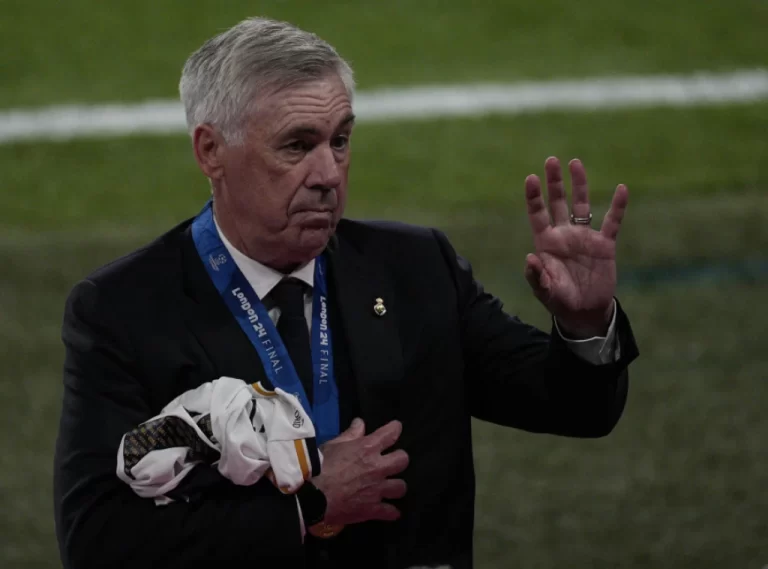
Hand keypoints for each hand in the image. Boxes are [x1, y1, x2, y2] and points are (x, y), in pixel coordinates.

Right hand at [311, 418, 408, 526]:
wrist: (313, 495)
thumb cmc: (320, 465)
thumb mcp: (334, 444)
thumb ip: (350, 434)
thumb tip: (360, 423)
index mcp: (368, 448)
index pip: (391, 433)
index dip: (395, 428)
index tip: (395, 428)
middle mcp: (378, 467)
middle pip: (402, 460)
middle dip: (399, 459)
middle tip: (391, 461)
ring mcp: (377, 490)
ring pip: (400, 487)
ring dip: (396, 486)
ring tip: (390, 487)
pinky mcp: (373, 509)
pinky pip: (390, 512)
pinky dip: (391, 512)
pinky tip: (390, 512)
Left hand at [524, 157, 628, 337]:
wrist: (585, 312)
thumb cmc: (560, 301)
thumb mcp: (545, 292)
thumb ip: (536, 277)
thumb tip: (530, 258)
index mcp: (546, 243)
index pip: (538, 214)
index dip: (534, 197)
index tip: (531, 178)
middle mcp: (564, 235)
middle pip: (557, 202)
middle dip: (554, 182)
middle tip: (551, 160)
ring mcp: (584, 238)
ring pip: (582, 205)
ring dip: (579, 185)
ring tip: (575, 162)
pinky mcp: (604, 245)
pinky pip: (612, 222)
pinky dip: (617, 207)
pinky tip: (621, 189)